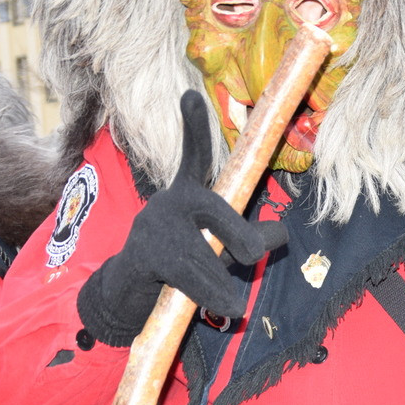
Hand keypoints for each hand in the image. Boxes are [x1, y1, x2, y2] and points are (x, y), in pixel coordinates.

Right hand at [77, 91, 287, 346]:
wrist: (125, 295)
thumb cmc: (179, 266)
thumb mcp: (215, 245)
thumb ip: (245, 235)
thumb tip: (280, 236)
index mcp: (185, 194)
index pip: (193, 156)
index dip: (193, 127)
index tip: (189, 95)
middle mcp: (167, 202)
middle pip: (218, 212)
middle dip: (244, 240)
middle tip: (252, 258)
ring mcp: (154, 228)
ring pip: (208, 253)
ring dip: (226, 283)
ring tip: (235, 305)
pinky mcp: (148, 257)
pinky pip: (193, 277)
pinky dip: (215, 297)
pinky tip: (229, 309)